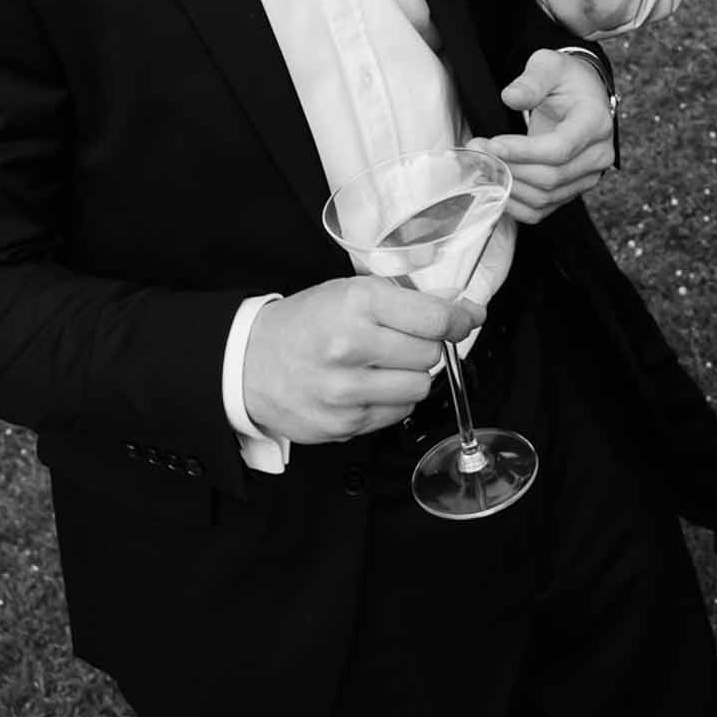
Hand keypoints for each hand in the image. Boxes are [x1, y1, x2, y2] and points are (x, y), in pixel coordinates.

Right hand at [242, 276, 477, 444]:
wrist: (250, 362)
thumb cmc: (305, 322)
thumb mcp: (350, 291)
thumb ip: (406, 299)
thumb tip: (461, 307)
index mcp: (357, 303)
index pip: (435, 318)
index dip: (459, 319)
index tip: (467, 318)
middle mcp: (352, 346)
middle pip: (431, 354)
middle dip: (426, 345)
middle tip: (403, 339)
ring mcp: (346, 390)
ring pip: (419, 388)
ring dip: (411, 376)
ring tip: (385, 364)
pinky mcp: (344, 424)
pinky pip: (396, 414)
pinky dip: (392, 401)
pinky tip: (368, 386)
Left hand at [471, 49, 614, 224]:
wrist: (581, 95)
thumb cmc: (566, 79)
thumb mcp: (549, 65)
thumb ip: (532, 80)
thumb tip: (511, 97)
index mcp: (595, 122)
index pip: (560, 149)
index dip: (524, 152)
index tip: (493, 144)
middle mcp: (598, 155)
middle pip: (550, 177)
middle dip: (509, 167)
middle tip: (479, 149)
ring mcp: (588, 176)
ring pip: (544, 197)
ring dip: (508, 185)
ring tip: (483, 163)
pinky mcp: (572, 189)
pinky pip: (542, 210)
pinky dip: (515, 203)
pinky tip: (496, 183)